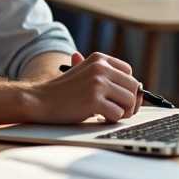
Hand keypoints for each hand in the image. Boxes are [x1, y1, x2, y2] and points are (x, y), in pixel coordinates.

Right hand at [25, 52, 142, 123]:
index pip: (129, 72)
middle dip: (129, 102)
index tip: (117, 97)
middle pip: (134, 87)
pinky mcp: (94, 101)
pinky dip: (111, 119)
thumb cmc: (62, 91)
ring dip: (122, 112)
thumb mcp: (82, 73)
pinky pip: (118, 114)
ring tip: (108, 113)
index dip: (127, 87)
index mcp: (99, 59)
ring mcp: (97, 83)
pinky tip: (99, 117)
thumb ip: (106, 76)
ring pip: (130, 101)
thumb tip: (138, 88)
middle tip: (117, 109)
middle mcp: (100, 68)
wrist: (39, 101)